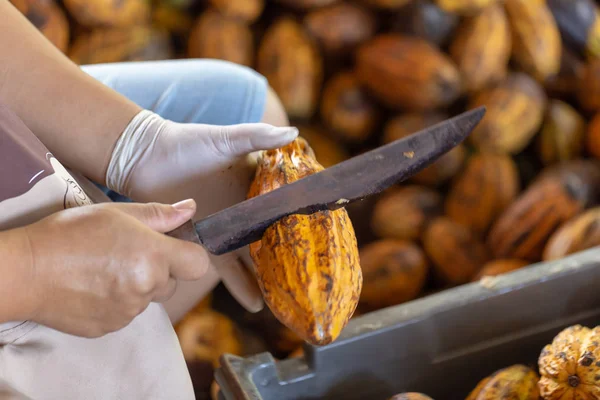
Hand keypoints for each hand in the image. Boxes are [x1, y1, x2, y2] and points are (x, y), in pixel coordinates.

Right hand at [21, 200, 209, 337]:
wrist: (26, 271)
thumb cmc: (69, 234)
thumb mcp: (117, 213)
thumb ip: (159, 214)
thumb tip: (190, 208)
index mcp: (154, 256)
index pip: (198, 264)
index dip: (190, 255)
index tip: (175, 248)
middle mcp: (147, 287)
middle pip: (172, 282)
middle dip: (158, 270)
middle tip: (127, 254)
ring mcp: (129, 311)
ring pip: (148, 298)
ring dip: (137, 287)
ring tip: (104, 270)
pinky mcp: (111, 327)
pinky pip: (126, 314)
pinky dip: (117, 302)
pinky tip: (93, 286)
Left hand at [105, 110, 297, 312]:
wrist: (145, 159)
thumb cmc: (187, 143)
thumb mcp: (224, 139)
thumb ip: (256, 137)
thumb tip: (292, 133)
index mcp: (257, 185)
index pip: (287, 206)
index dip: (305, 221)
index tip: (327, 237)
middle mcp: (246, 210)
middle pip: (275, 238)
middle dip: (292, 257)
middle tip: (313, 280)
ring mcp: (228, 229)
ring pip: (255, 258)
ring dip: (270, 278)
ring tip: (288, 300)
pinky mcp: (207, 243)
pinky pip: (227, 269)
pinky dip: (241, 286)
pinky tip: (256, 303)